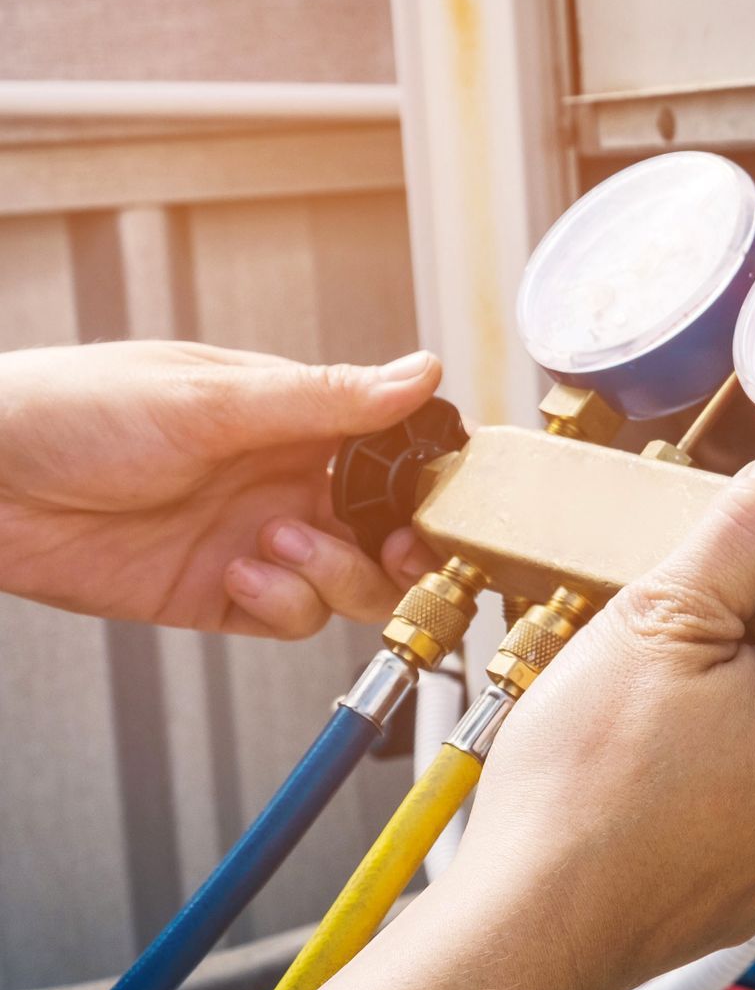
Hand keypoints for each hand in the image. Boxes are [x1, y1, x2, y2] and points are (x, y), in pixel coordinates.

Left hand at [0, 340, 443, 636]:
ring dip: (336, 573)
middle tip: (396, 546)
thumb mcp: (212, 399)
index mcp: (295, 418)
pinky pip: (291, 618)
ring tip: (280, 548)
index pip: (393, 449)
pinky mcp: (221, 596)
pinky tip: (238, 577)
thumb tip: (420, 371)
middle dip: (403, 544)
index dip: (429, 478)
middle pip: (388, 527)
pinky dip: (282, 605)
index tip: (445, 498)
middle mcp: (285, 480)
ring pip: (352, 579)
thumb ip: (325, 398)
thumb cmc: (74, 410)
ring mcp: (257, 540)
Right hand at [298, 460, 754, 989]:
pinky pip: (741, 812)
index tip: (721, 602)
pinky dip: (699, 793)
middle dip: (737, 661)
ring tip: (637, 734)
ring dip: (716, 728)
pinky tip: (640, 785)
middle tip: (659, 671)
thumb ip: (734, 540)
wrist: (531, 920)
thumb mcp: (655, 620)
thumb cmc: (584, 792)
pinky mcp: (754, 889)